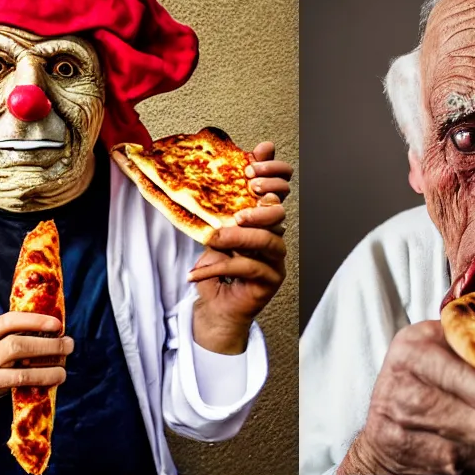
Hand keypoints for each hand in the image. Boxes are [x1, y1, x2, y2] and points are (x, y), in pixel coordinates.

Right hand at [0, 312, 71, 405]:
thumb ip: (18, 334)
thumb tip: (55, 329)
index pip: (8, 321)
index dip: (34, 321)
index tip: (57, 324)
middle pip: (16, 344)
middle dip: (47, 344)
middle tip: (68, 344)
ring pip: (20, 368)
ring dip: (48, 366)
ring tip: (64, 365)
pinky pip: (19, 382)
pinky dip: (41, 378)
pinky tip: (55, 377)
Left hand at [188, 144, 290, 353]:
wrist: (216, 307)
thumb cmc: (214, 269)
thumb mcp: (211, 234)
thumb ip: (216, 212)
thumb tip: (205, 179)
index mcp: (262, 219)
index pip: (278, 189)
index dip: (272, 174)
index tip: (249, 168)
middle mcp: (274, 236)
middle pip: (279, 214)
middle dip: (259, 210)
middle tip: (235, 214)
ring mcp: (276, 259)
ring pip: (268, 241)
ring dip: (239, 238)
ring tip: (214, 240)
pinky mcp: (271, 280)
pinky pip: (249, 268)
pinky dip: (219, 267)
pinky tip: (196, 272)